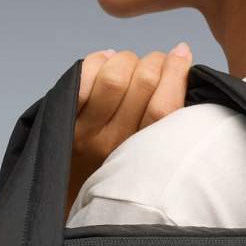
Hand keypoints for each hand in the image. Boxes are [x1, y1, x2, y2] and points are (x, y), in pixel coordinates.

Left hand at [65, 44, 192, 216]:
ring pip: (114, 76)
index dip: (177, 70)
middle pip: (143, 82)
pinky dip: (98, 60)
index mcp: (144, 153)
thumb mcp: (148, 153)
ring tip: (128, 64)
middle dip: (154, 60)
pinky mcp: (63, 117)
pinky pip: (83, 76)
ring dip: (126, 59)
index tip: (181, 53)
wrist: (67, 192)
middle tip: (155, 61)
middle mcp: (115, 143)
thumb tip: (182, 58)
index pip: (166, 105)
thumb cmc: (117, 165)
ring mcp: (85, 131)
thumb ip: (166, 117)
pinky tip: (105, 63)